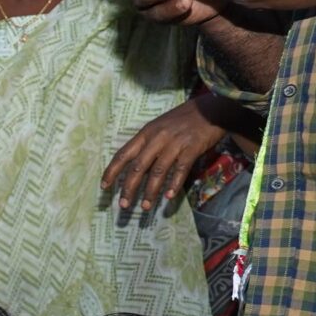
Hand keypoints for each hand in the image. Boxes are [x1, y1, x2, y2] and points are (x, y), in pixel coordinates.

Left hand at [103, 97, 220, 221]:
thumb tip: (133, 166)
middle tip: (123, 205)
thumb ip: (147, 144)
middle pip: (138, 167)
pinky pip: (180, 170)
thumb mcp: (159, 126)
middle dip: (129, 188)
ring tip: (145, 206)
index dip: (112, 171)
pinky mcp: (192, 148)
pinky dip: (174, 184)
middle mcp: (157, 138)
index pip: (123, 154)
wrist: (211, 108)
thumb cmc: (183, 119)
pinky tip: (169, 197)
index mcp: (146, 133)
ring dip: (150, 191)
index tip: (104, 187)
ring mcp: (175, 144)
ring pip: (158, 171)